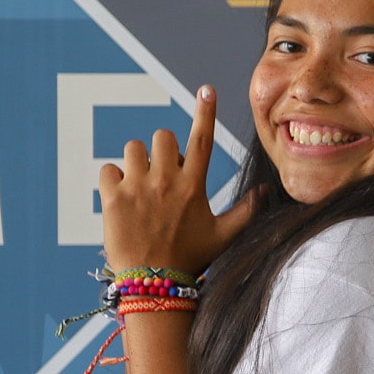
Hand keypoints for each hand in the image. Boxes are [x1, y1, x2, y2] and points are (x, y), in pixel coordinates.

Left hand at [97, 86, 254, 274]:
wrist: (154, 284)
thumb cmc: (190, 259)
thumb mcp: (224, 236)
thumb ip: (246, 211)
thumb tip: (265, 191)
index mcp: (193, 185)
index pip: (201, 138)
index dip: (205, 111)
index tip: (207, 89)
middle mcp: (166, 180)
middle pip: (162, 137)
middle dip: (162, 150)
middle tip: (162, 175)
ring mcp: (137, 187)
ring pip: (133, 148)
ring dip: (137, 162)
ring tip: (140, 187)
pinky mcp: (112, 197)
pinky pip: (108, 169)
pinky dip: (112, 180)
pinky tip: (121, 198)